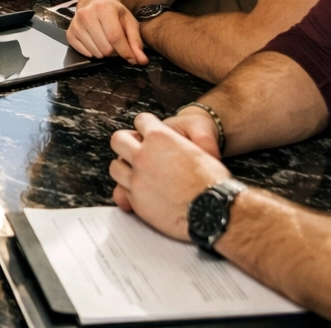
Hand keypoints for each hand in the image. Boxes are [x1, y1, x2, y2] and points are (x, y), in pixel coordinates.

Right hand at [67, 0, 148, 63]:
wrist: (97, 2)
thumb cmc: (114, 13)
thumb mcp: (129, 22)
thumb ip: (136, 42)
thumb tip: (141, 60)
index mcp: (103, 8)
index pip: (115, 37)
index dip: (125, 52)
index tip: (132, 58)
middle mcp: (86, 14)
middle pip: (105, 48)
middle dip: (115, 52)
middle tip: (117, 44)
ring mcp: (76, 24)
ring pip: (96, 53)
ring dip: (104, 53)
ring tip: (107, 41)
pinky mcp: (70, 33)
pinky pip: (85, 53)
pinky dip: (93, 52)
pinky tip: (96, 42)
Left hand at [109, 112, 231, 239]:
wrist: (215, 210)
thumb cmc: (212, 181)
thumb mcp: (203, 147)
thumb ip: (183, 141)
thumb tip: (177, 141)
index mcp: (160, 137)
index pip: (141, 120)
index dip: (147, 126)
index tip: (149, 133)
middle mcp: (143, 156)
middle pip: (118, 140)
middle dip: (125, 143)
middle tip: (135, 150)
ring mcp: (136, 179)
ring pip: (115, 166)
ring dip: (124, 167)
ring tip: (137, 173)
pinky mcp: (136, 201)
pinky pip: (122, 192)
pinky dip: (129, 191)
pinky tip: (140, 192)